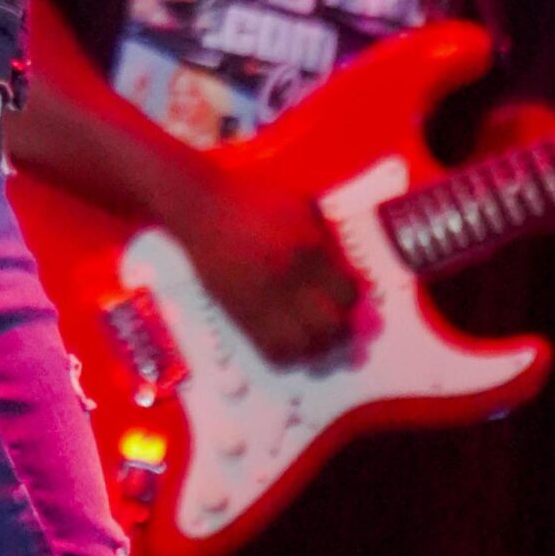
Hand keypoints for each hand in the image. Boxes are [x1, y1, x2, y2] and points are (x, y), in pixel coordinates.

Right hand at [166, 156, 362, 365]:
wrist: (202, 207)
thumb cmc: (251, 199)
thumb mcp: (297, 206)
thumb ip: (323, 235)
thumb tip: (344, 265)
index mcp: (309, 249)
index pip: (348, 293)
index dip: (352, 300)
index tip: (347, 299)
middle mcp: (291, 279)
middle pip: (331, 325)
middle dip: (340, 330)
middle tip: (338, 325)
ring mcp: (265, 299)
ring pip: (304, 345)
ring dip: (316, 347)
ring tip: (316, 341)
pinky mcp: (241, 312)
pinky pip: (271, 349)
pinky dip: (287, 356)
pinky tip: (291, 348)